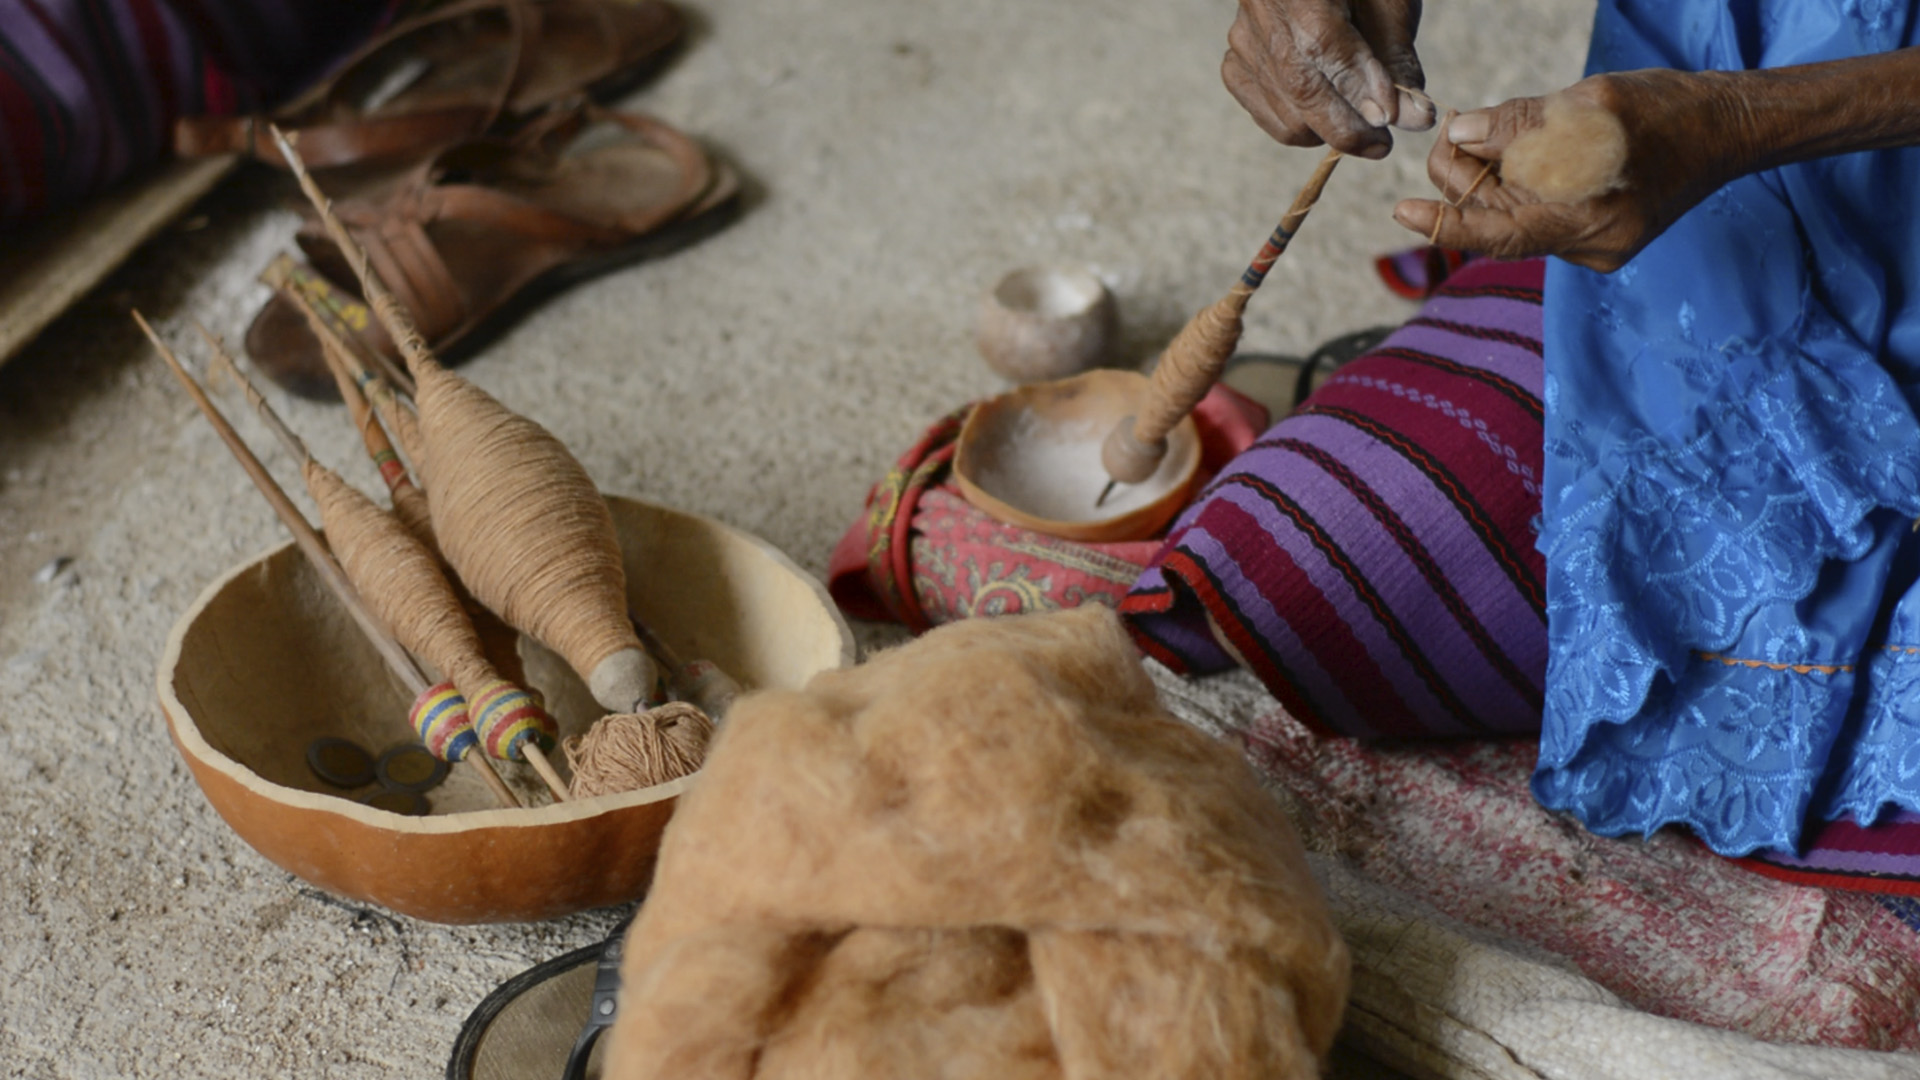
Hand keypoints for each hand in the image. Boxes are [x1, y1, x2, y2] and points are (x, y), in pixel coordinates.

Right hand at [1223, 0, 1432, 158]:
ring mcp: (1244, 42)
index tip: (1390, 126)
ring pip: (1285, 118)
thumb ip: (1397, 57)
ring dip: (1326, 130)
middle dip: (1347, 129)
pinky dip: (1298, 124)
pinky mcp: (1234, 63)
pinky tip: (1323, 107)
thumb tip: (1413, 119)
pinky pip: (1265, 115)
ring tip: (1354, 115)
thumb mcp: (1389, 1)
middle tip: (1381, 140)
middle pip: (1301, 92)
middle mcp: (1262, 13)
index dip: (1360, 96)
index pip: (1325, 50)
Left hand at [1392, 70, 1754, 270]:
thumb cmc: (1667, 111)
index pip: (1499, 235)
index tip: (1403, 211)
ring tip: (1482, 131)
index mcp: (1588, 221)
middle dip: (1464, 179)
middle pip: (1499, 220)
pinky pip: (1540, 207)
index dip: (1446, 225)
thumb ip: (1520, 123)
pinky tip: (1524, 146)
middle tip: (1448, 134)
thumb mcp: (1589, 104)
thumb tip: (1460, 133)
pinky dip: (1520, 178)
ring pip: (1516, 212)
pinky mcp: (1594, 231)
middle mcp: (1586, 244)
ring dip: (1490, 175)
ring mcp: (1591, 243)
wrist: (1728, 129)